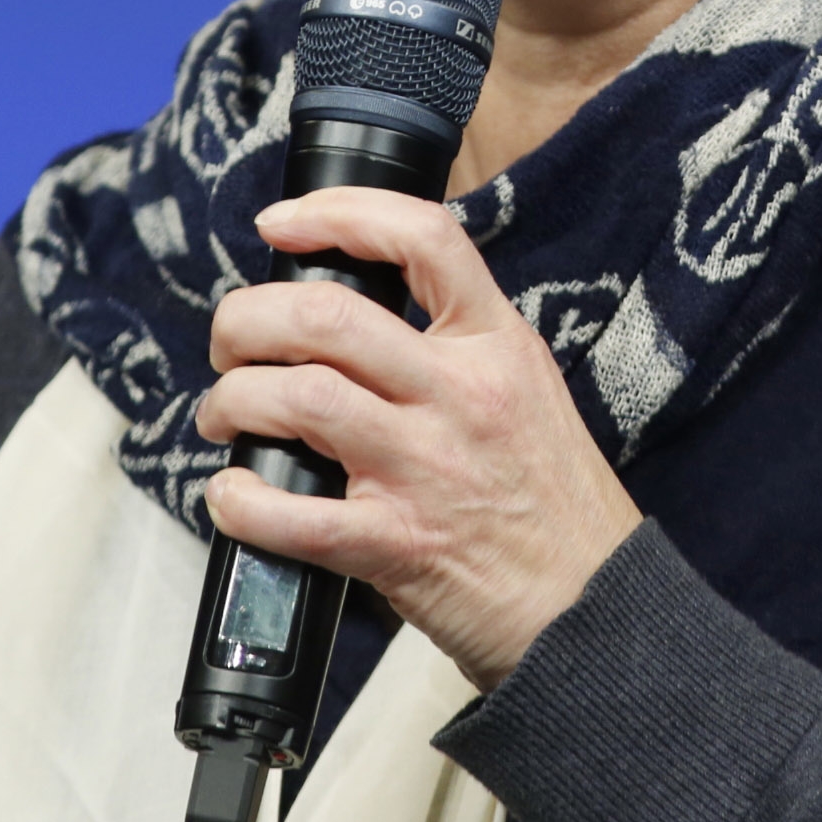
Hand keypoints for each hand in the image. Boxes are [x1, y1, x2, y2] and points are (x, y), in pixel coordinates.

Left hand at [194, 187, 643, 692]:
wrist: (597, 609)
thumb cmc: (554, 505)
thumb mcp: (527, 391)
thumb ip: (454, 348)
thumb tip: (349, 318)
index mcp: (496, 345)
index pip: (422, 236)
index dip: (337, 213)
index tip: (280, 224)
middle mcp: (460, 394)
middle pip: (326, 314)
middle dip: (247, 318)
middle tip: (230, 343)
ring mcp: (428, 468)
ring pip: (299, 396)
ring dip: (233, 399)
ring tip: (223, 415)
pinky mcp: (398, 544)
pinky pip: (294, 514)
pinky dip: (242, 501)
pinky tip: (231, 495)